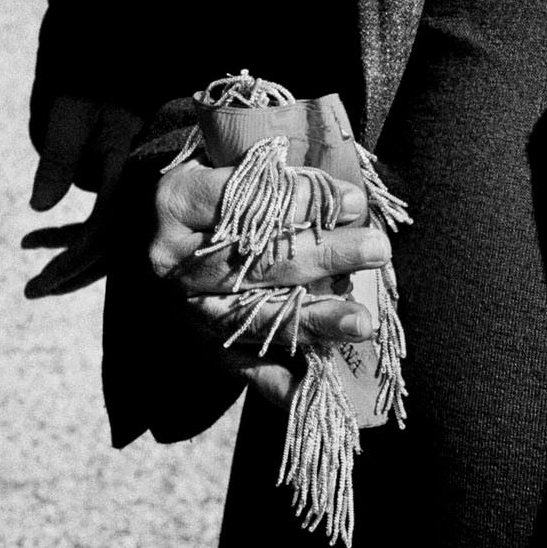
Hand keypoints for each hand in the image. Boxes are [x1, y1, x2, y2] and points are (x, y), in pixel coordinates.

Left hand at [23, 96, 142, 297]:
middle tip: (30, 291)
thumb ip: (58, 158)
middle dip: (69, 274)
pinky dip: (63, 238)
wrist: (111, 79)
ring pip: (102, 244)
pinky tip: (30, 242)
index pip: (105, 226)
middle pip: (108, 247)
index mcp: (130, 172)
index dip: (76, 256)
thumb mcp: (70, 116)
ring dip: (66, 263)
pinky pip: (95, 228)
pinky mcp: (118, 197)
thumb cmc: (90, 92)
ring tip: (31, 284)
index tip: (46, 277)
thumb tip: (39, 207)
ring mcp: (130, 199)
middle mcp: (136, 192)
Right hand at [151, 158, 391, 406]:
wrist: (170, 232)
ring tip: (361, 321)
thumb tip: (348, 198)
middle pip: (256, 262)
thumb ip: (278, 173)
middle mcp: (176, 262)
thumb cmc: (221, 188)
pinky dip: (282, 385)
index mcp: (177, 203)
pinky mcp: (206, 343)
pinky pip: (247, 368)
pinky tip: (317, 386)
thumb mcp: (232, 162)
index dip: (301, 201)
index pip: (244, 201)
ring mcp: (190, 309)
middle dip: (324, 256)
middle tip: (376, 249)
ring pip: (255, 319)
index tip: (352, 202)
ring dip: (314, 321)